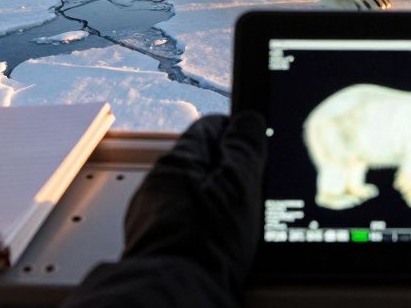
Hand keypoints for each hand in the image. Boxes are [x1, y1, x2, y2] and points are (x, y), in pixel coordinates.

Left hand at [122, 112, 266, 295]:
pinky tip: (218, 245)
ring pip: (193, 197)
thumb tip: (248, 119)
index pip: (210, 128)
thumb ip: (244, 147)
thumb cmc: (205, 245)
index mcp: (178, 161)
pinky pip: (185, 225)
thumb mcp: (239, 186)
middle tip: (254, 192)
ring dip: (213, 205)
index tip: (257, 146)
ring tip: (237, 225)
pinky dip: (201, 230)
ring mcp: (153, 217)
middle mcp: (158, 184)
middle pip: (202, 164)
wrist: (174, 295)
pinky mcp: (156, 245)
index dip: (238, 135)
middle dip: (228, 175)